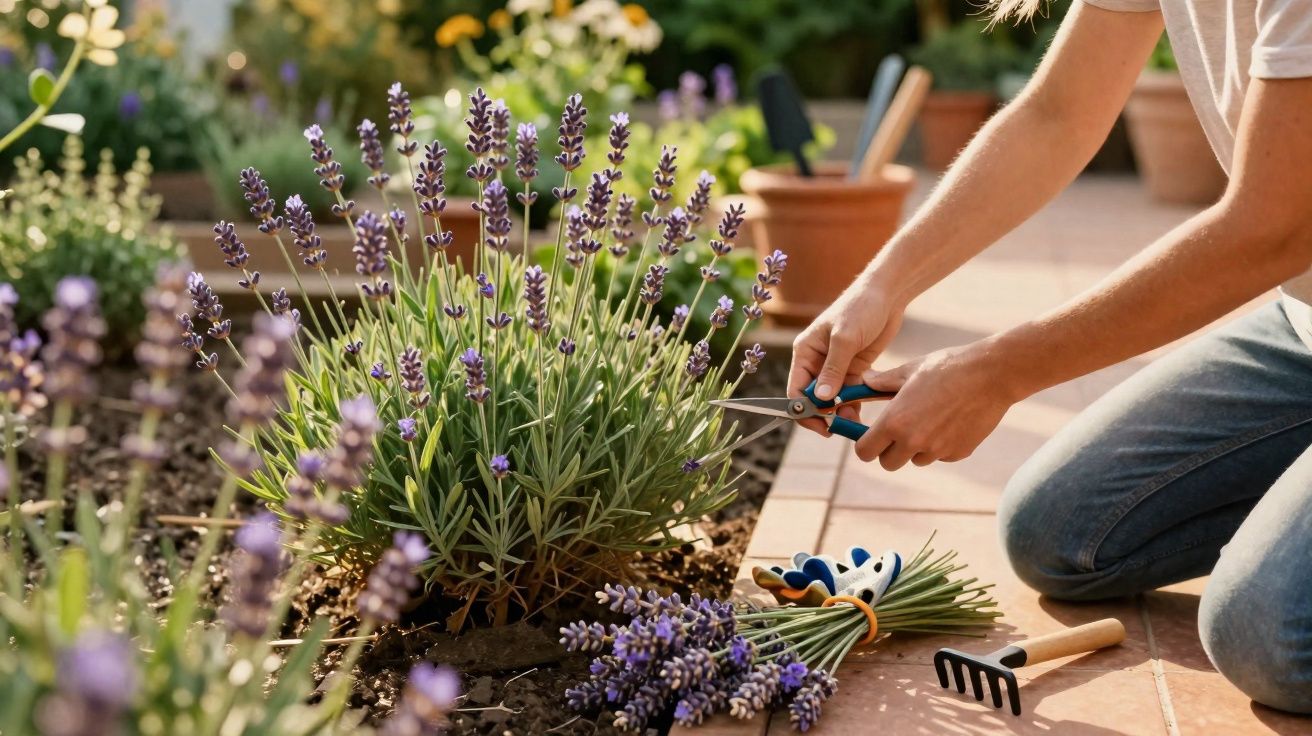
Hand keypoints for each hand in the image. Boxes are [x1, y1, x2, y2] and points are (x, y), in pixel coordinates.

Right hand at [787, 277, 904, 434]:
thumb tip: (821, 399)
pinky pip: (850, 393)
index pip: (796, 390)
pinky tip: (863, 412)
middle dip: (824, 414)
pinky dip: (855, 404)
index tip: (820, 425)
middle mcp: (817, 361)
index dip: (804, 411)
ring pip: (833, 399)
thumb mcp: (845, 338)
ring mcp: (836, 366)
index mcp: (805, 352)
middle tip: (841, 427)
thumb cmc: (860, 308)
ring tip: (856, 422)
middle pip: (813, 398)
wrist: (887, 295)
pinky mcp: (854, 368)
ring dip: (842, 412)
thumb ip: (833, 370)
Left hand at [855, 342, 1020, 469]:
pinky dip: (940, 445)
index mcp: (895, 421)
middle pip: (888, 463)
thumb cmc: (948, 367)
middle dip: (889, 451)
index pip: (865, 452)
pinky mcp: (958, 453)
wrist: (992, 374)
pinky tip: (950, 421)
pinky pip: (940, 456)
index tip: (870, 436)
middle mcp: (913, 441)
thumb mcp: (910, 370)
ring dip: (916, 448)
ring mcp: (938, 450)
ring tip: (929, 418)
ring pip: (915, 460)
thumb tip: (864, 381)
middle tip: (898, 430)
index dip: (865, 445)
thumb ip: (882, 382)